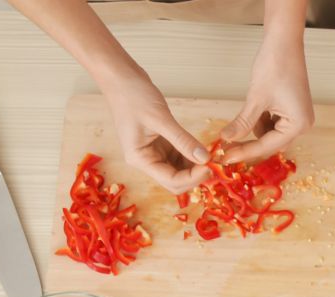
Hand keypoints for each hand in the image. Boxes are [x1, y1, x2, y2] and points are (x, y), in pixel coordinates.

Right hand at [103, 70, 211, 192]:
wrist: (120, 76)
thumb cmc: (133, 95)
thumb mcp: (161, 119)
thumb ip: (183, 141)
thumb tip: (205, 159)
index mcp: (140, 158)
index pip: (171, 180)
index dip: (192, 178)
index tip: (210, 167)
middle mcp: (146, 160)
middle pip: (176, 180)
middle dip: (195, 176)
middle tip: (214, 165)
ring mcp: (154, 152)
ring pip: (180, 170)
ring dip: (196, 167)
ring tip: (211, 156)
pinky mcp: (161, 144)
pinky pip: (180, 156)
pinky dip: (192, 155)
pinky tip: (203, 148)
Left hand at [221, 26, 313, 163]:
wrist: (284, 43)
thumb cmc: (274, 67)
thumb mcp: (255, 99)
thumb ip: (242, 123)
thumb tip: (226, 139)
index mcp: (298, 125)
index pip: (267, 145)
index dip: (245, 152)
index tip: (226, 158)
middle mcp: (303, 125)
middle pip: (271, 143)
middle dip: (250, 142)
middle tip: (227, 146)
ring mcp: (299, 118)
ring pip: (271, 133)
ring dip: (255, 127)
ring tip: (246, 112)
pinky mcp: (293, 110)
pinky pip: (274, 123)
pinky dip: (262, 119)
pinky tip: (256, 107)